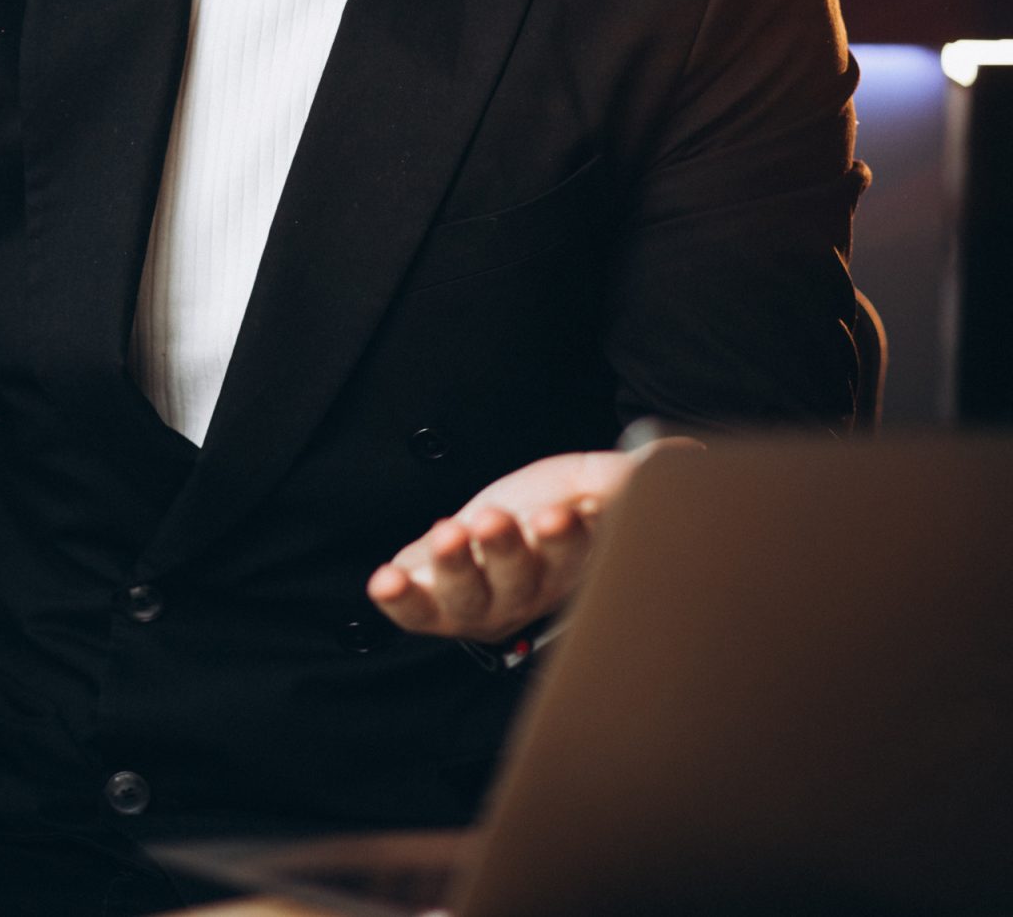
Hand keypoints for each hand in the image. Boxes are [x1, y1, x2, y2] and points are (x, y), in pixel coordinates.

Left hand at [366, 439, 695, 643]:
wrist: (482, 529)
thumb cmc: (543, 508)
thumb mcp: (585, 479)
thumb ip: (626, 473)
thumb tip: (685, 455)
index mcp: (572, 563)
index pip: (577, 555)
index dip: (570, 538)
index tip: (562, 513)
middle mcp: (527, 591)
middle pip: (522, 579)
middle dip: (508, 551)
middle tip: (495, 521)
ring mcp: (479, 602)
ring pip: (470, 595)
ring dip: (456, 567)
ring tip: (448, 534)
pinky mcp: (430, 605)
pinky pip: (415, 612)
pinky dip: (400, 601)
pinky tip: (383, 582)